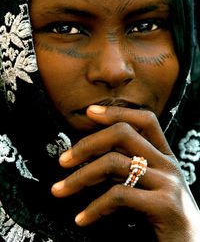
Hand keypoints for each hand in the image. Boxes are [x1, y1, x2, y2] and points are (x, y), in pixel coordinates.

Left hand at [51, 105, 199, 240]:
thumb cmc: (161, 218)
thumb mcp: (146, 187)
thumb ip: (128, 168)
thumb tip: (90, 156)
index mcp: (164, 156)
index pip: (144, 120)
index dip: (117, 112)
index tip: (90, 112)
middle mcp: (168, 164)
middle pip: (123, 133)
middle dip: (87, 144)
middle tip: (63, 160)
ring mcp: (168, 183)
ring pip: (113, 163)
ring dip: (80, 178)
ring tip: (60, 191)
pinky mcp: (165, 206)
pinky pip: (118, 196)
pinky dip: (94, 208)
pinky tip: (82, 219)